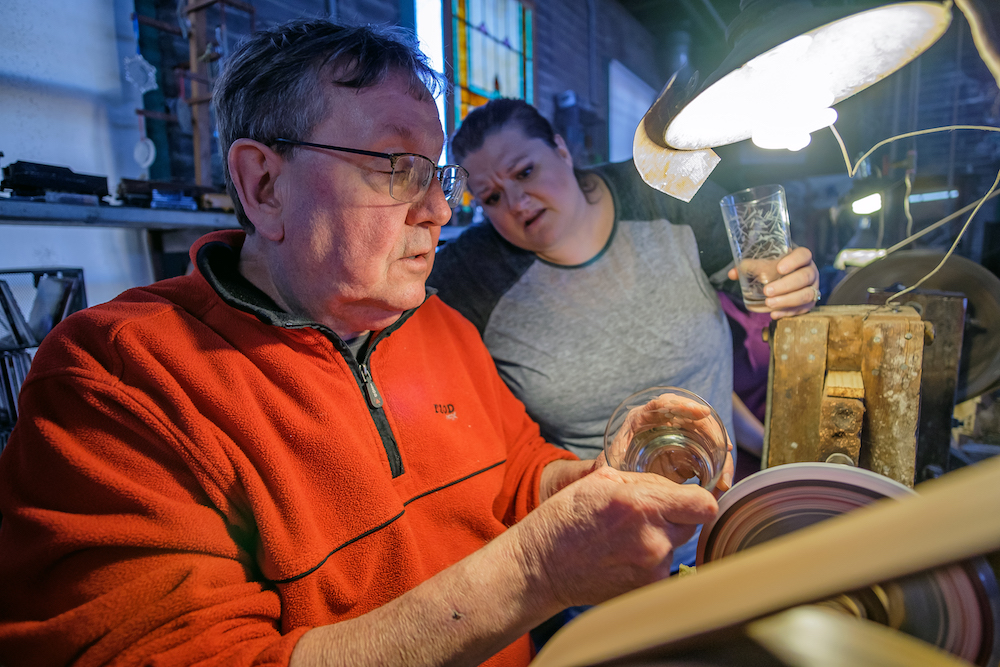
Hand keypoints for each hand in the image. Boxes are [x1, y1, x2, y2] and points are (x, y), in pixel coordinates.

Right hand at [516, 467, 719, 608]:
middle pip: (692, 524)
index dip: (698, 500)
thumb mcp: (601, 480)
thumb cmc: (566, 519)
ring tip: (625, 540)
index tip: (687, 501)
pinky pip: (663, 567)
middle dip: (674, 517)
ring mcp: (652, 568)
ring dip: (660, 539)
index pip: (704, 505)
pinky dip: (649, 561)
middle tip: (643, 518)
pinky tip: (622, 557)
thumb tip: (676, 487)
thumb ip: (645, 481)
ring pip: (676, 546)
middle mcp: (653, 539)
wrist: (542, 566)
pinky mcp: (647, 589)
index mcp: (642, 505)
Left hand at [606, 391, 732, 491]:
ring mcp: (678, 438)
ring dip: (720, 455)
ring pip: (706, 438)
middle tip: (726, 452)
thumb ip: (604, 469)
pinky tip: (722, 483)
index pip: (663, 404)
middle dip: (713, 434)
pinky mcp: (687, 455)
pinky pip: (707, 455)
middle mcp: (663, 424)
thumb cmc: (609, 471)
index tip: (702, 413)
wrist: (614, 483)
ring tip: (724, 479)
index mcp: (641, 419)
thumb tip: (602, 475)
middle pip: (694, 419)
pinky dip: (717, 468)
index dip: (684, 406)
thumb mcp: (605, 468)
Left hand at [728, 246, 818, 318]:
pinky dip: (788, 312)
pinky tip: (775, 314)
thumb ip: (749, 267)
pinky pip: (803, 309)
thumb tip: (732, 274)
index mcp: (801, 258)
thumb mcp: (764, 264)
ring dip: (787, 301)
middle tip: (767, 291)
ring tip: (769, 303)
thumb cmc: (775, 269)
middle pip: (805, 277)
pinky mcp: (810, 303)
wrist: (788, 281)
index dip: (793, 261)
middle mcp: (810, 271)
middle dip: (786, 285)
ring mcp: (812, 288)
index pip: (803, 255)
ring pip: (806, 294)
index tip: (779, 268)